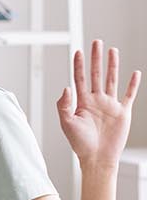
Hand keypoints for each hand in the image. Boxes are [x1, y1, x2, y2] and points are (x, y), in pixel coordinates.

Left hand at [57, 40, 139, 170]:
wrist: (97, 157)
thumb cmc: (80, 143)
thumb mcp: (66, 122)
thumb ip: (64, 104)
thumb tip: (66, 87)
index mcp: (82, 102)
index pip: (79, 78)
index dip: (78, 65)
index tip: (78, 51)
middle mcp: (96, 100)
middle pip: (96, 74)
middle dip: (96, 58)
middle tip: (96, 42)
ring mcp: (110, 105)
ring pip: (112, 80)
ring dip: (112, 65)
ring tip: (112, 50)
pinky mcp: (122, 112)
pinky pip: (129, 95)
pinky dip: (132, 84)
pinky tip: (135, 73)